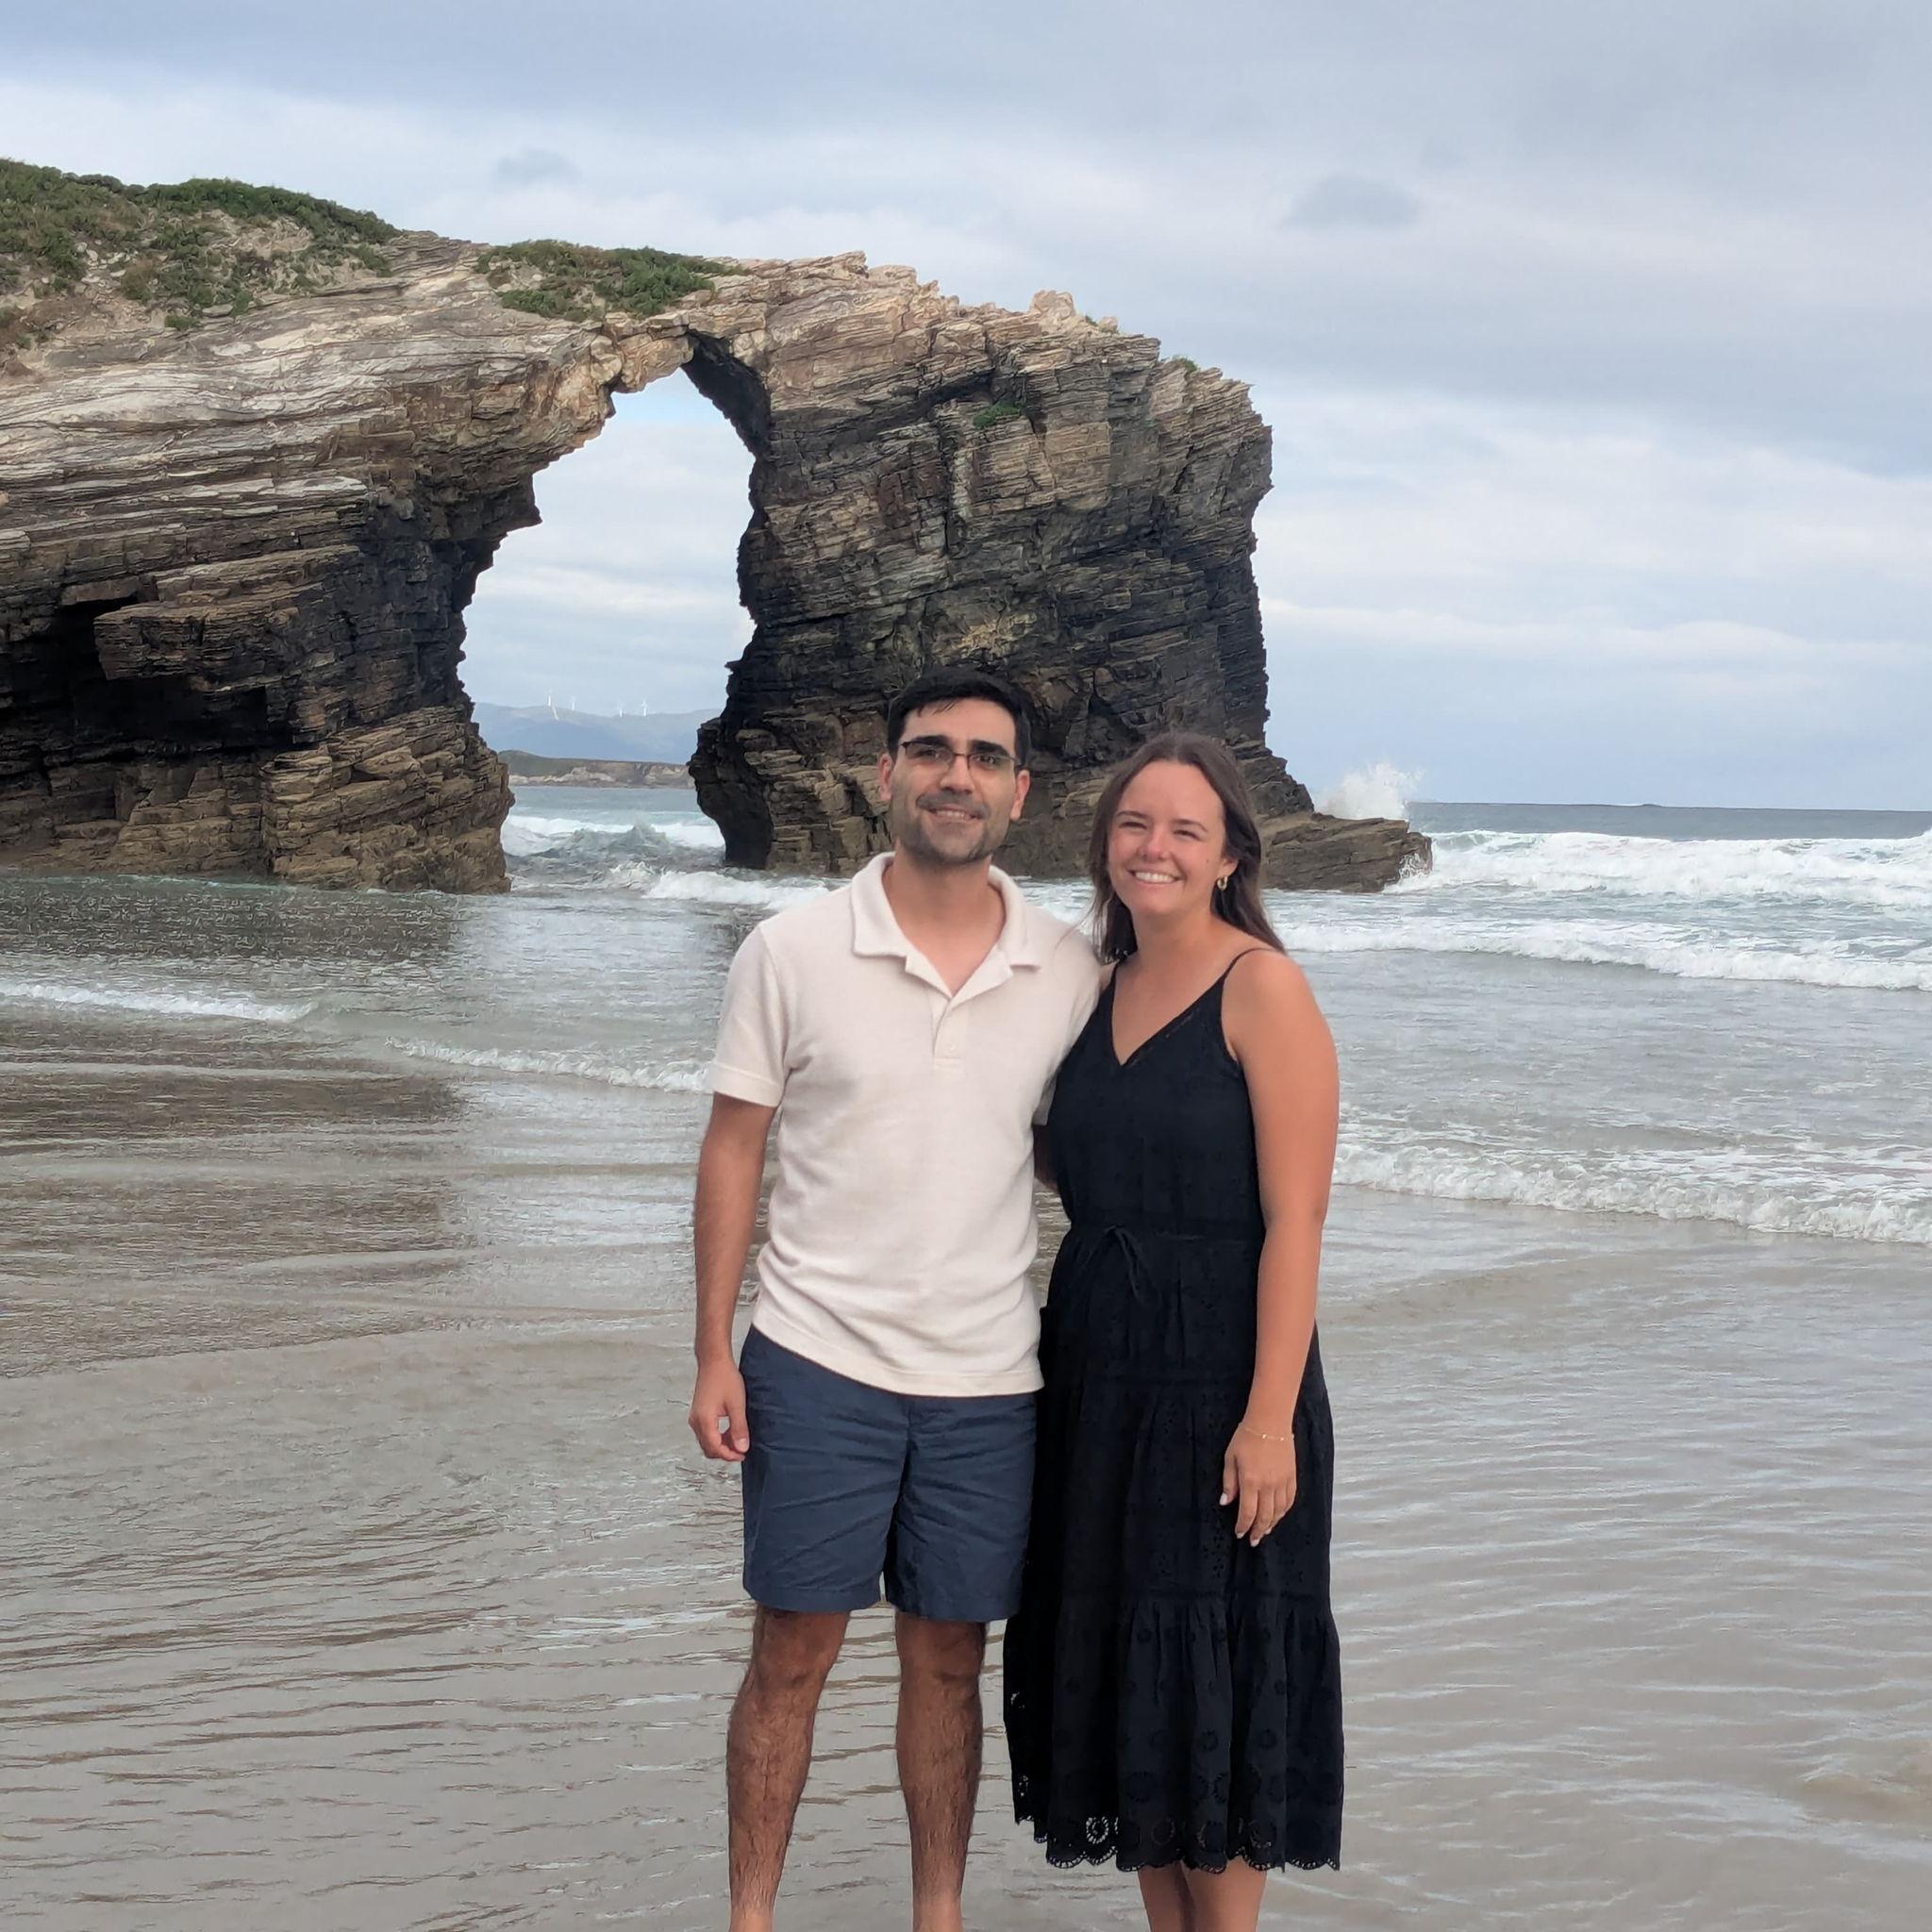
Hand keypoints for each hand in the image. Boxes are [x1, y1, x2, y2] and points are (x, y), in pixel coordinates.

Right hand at [688, 1359, 749, 1462]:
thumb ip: (739, 1428)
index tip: (742, 1454)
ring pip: (707, 1441)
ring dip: (721, 1445)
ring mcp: (695, 1418)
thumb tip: (741, 1448)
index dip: (729, 1455)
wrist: (714, 1361)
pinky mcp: (698, 1414)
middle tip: (741, 1450)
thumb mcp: (736, 1404)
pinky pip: (706, 1433)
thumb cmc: (725, 1378)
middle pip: (708, 1448)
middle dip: (725, 1452)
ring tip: (738, 1440)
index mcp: (704, 1421)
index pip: (715, 1448)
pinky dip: (717, 1437)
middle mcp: (696, 1422)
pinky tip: (730, 1432)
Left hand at [1220, 1418, 1295, 1545]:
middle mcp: (1268, 1485)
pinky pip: (1290, 1500)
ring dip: (1272, 1524)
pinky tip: (1279, 1515)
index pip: (1248, 1512)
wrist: (1270, 1422)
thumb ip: (1229, 1482)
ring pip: (1279, 1511)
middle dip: (1258, 1531)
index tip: (1239, 1534)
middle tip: (1253, 1540)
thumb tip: (1225, 1502)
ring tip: (1265, 1531)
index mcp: (1250, 1481)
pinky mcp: (1292, 1477)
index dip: (1243, 1526)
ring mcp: (1282, 1482)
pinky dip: (1284, 1511)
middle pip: (1265, 1516)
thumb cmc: (1245, 1438)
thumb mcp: (1230, 1458)